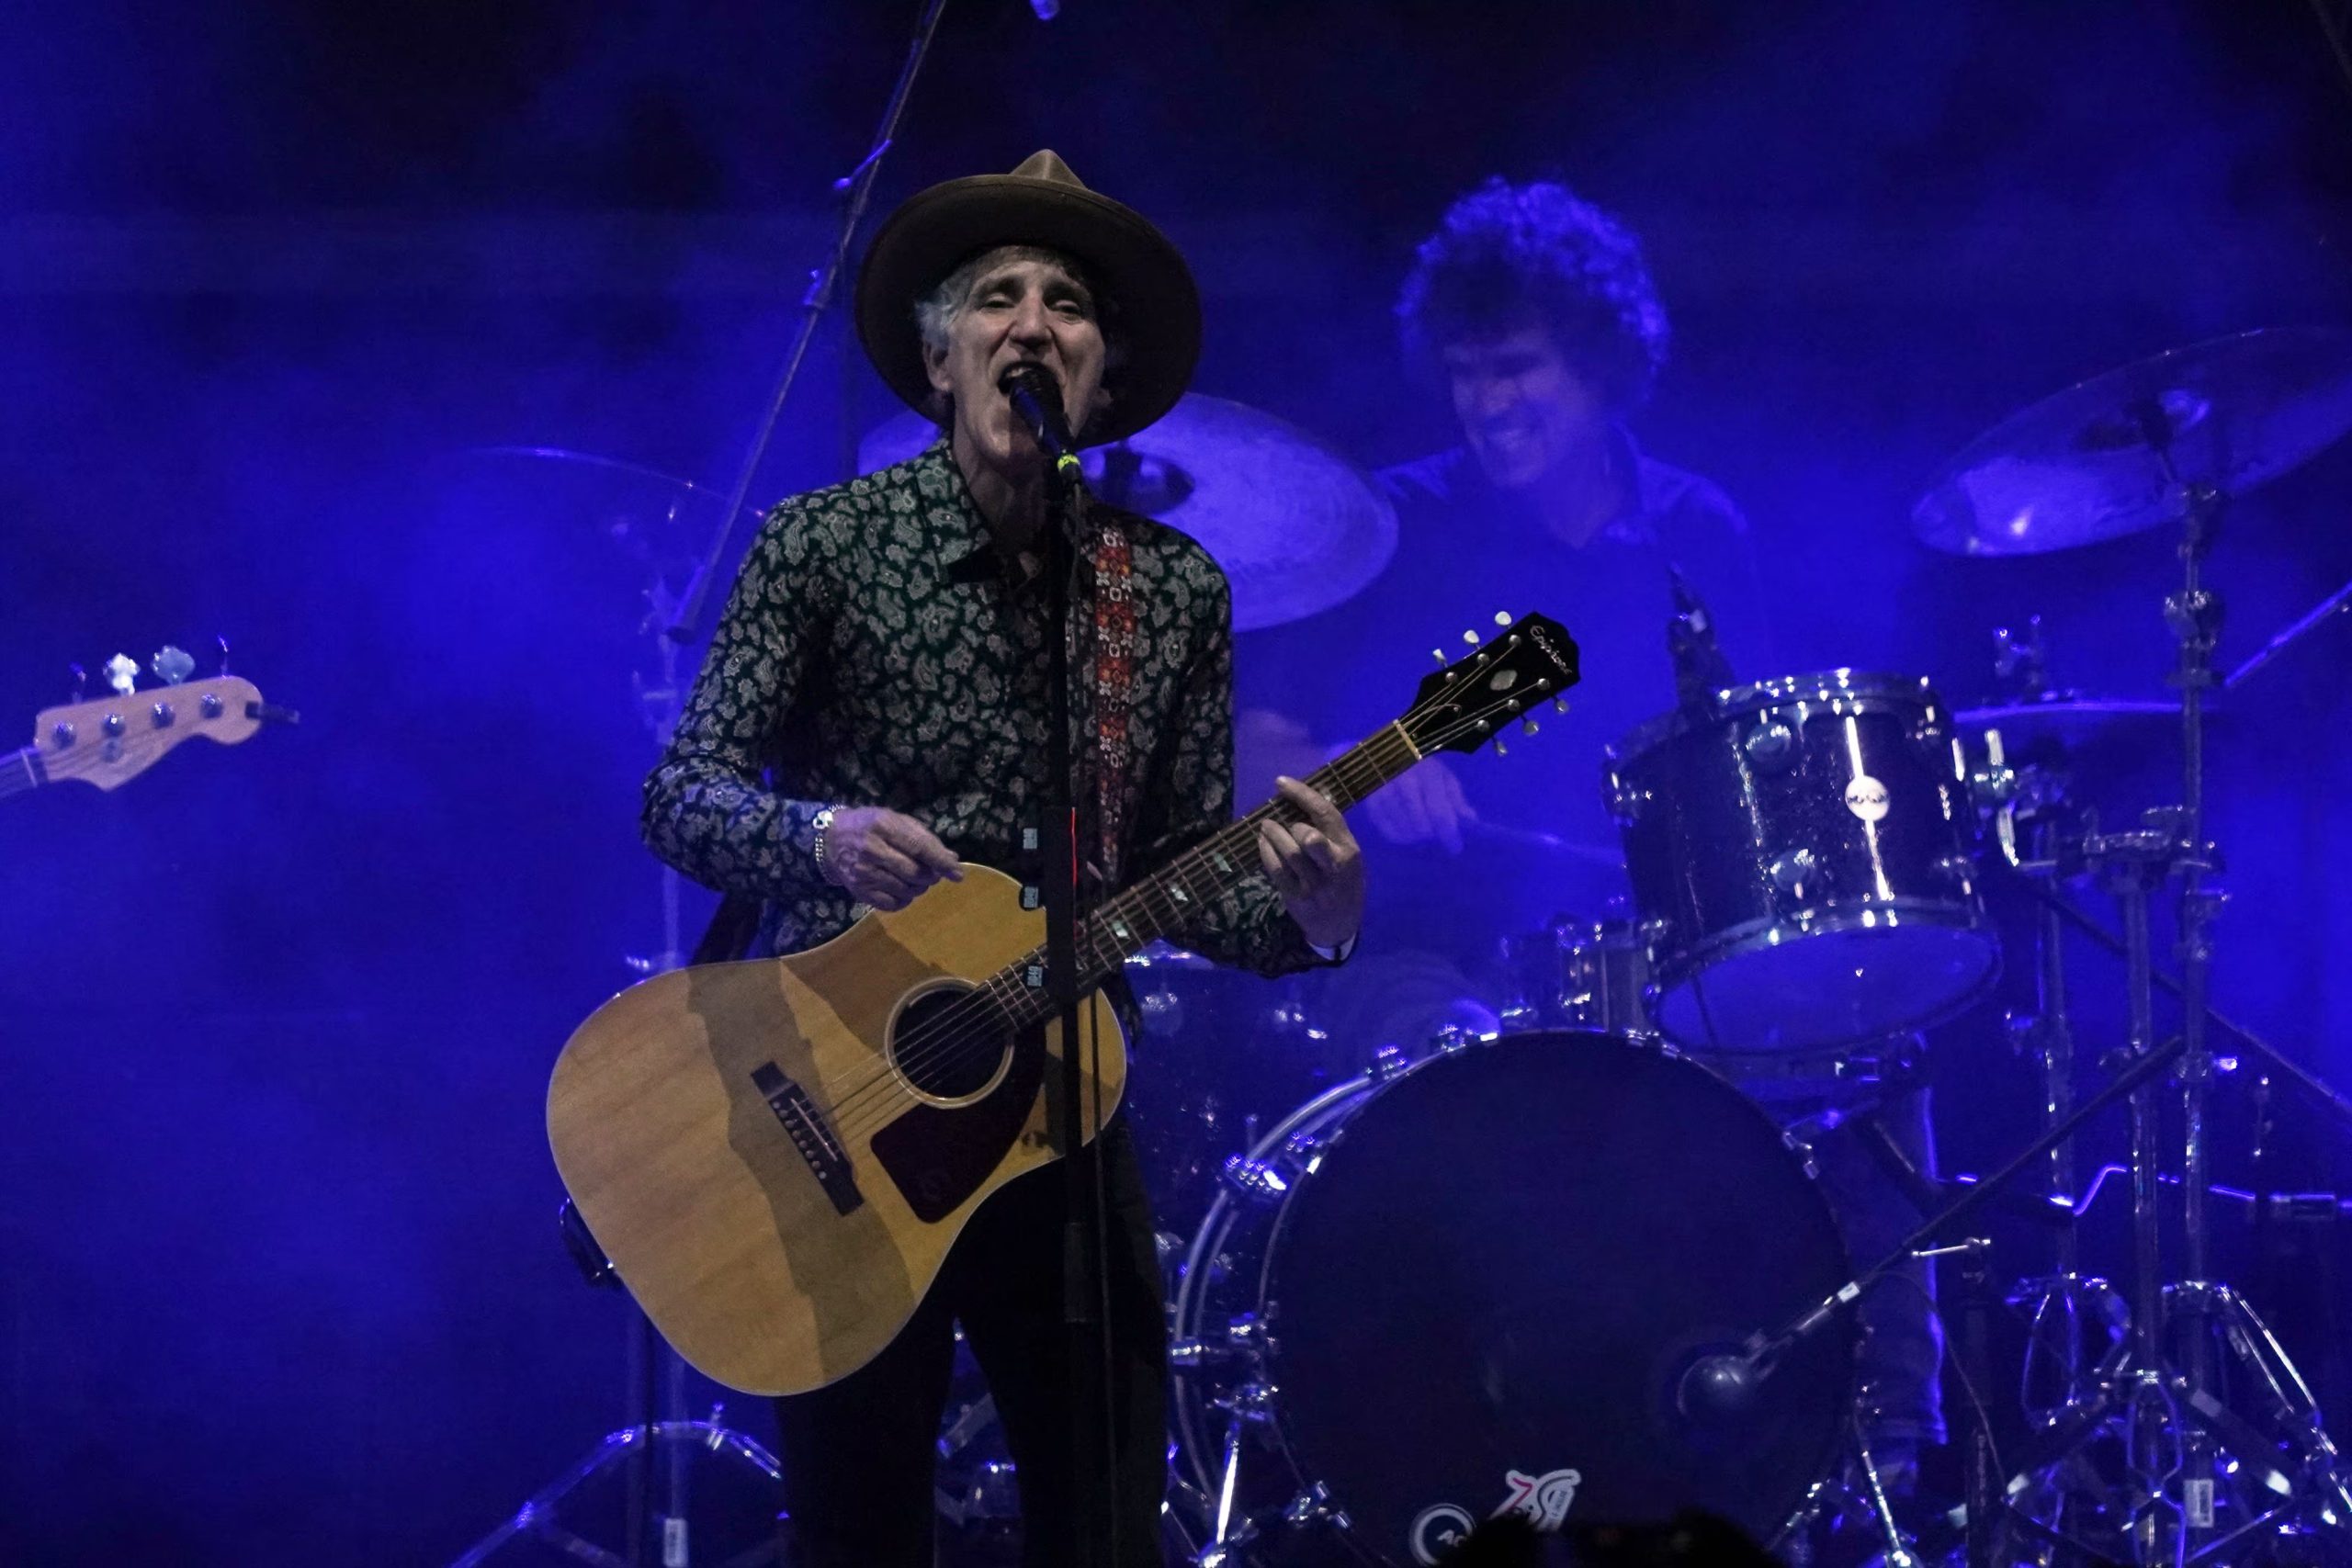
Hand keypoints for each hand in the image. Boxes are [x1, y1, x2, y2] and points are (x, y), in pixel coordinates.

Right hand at [821, 807, 962, 911]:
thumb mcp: (896, 821)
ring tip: (915, 879)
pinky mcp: (858, 890)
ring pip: (905, 891)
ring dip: (918, 888)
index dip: (941, 862)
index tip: (957, 874)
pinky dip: (904, 900)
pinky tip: (902, 890)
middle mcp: (871, 850)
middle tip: (931, 874)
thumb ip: (924, 838)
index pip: (919, 847)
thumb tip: (952, 858)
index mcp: (884, 826)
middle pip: (914, 873)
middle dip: (930, 877)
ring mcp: (863, 873)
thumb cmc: (871, 825)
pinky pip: (891, 904)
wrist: (832, 839)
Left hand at [1255, 776, 1364, 951]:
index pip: (1326, 815)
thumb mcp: (1349, 858)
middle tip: (1280, 820)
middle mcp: (1333, 867)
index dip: (1302, 795)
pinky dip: (1265, 852)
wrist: (1340, 926)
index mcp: (1348, 851)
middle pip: (1307, 837)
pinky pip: (1275, 869)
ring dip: (1272, 834)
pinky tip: (1262, 842)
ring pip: (1288, 853)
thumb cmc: (1343, 883)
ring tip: (1265, 826)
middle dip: (1291, 824)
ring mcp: (1313, 884)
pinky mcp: (1295, 897)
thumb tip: (1303, 800)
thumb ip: (1331, 834)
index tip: (1282, 782)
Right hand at [1361, 755, 1476, 852]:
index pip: (1440, 813)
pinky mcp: (1371, 802)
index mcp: (1428, 775)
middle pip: (1421, 826)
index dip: (1449, 834)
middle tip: (1435, 835)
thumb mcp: (1442, 775)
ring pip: (1404, 831)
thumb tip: (1470, 822)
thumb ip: (1455, 798)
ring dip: (1416, 838)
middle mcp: (1405, 784)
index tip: (1455, 848)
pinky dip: (1399, 836)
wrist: (1382, 751)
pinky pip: (1387, 831)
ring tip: (1421, 833)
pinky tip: (1405, 832)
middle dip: (1431, 836)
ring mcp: (1385, 794)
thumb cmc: (1419, 764)